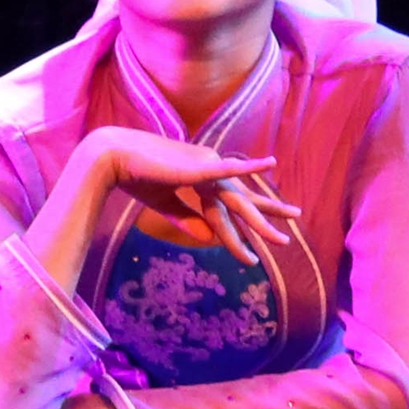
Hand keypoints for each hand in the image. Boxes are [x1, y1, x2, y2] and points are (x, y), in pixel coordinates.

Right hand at [75, 126, 296, 265]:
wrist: (113, 158)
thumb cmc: (135, 177)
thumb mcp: (165, 205)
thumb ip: (188, 220)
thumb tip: (210, 240)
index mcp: (201, 179)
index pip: (229, 206)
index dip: (243, 227)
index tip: (256, 250)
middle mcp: (209, 171)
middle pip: (244, 198)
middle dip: (269, 212)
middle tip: (295, 219)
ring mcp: (205, 166)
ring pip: (238, 200)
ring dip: (260, 219)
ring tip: (285, 229)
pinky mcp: (197, 167)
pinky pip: (226, 172)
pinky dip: (247, 168)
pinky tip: (268, 163)